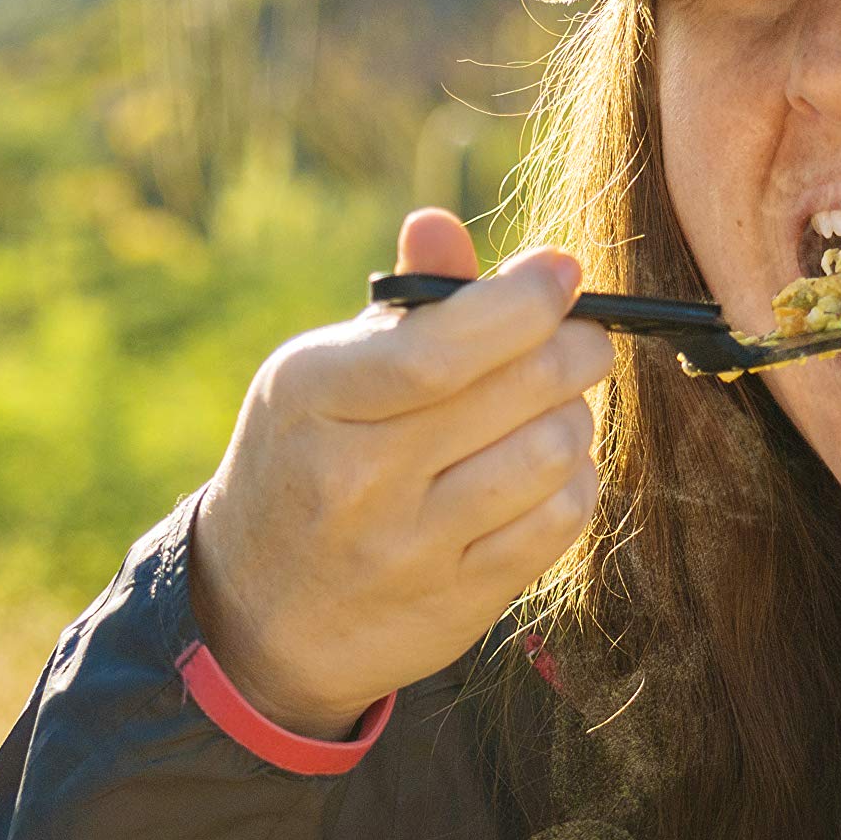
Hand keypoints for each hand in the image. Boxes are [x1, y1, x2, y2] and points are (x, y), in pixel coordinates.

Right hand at [187, 208, 613, 737]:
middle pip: (515, 393)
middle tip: (583, 339)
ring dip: (575, 417)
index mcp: (313, 398)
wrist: (257, 615)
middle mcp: (358, 476)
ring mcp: (410, 546)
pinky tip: (552, 468)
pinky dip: (575, 480)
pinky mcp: (458, 599)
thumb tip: (439, 224)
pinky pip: (559, 521)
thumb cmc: (304, 465)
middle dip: (575, 349)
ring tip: (555, 408)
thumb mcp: (320, 379)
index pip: (438, 348)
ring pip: (550, 453)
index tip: (563, 271)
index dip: (520, 303)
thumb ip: (399, 308)